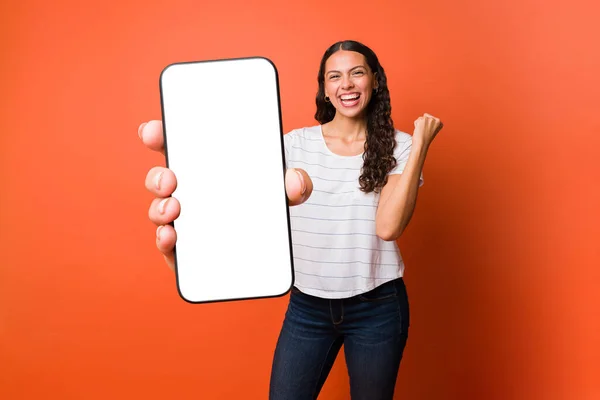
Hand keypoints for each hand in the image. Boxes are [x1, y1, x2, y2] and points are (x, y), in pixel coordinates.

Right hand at [138, 120, 311, 271]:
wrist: (269, 245)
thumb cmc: (265, 202)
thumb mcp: (283, 188)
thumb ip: (295, 183)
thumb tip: (295, 182)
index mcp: (204, 166)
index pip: (175, 145)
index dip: (157, 134)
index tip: (153, 132)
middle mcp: (187, 191)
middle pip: (161, 178)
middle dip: (159, 176)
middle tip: (171, 179)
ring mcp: (183, 220)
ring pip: (160, 210)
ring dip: (160, 208)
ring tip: (174, 209)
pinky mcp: (184, 249)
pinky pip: (167, 243)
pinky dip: (164, 240)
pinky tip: (171, 237)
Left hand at [413, 113, 443, 146]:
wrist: (422, 145)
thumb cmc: (425, 140)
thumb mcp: (432, 130)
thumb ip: (431, 123)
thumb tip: (426, 116)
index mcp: (440, 123)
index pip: (431, 118)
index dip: (427, 125)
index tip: (428, 131)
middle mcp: (437, 120)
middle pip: (426, 116)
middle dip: (423, 123)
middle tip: (424, 131)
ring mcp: (430, 119)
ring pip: (421, 118)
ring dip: (419, 124)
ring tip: (422, 131)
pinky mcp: (424, 119)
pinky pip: (417, 120)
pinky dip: (416, 125)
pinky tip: (419, 130)